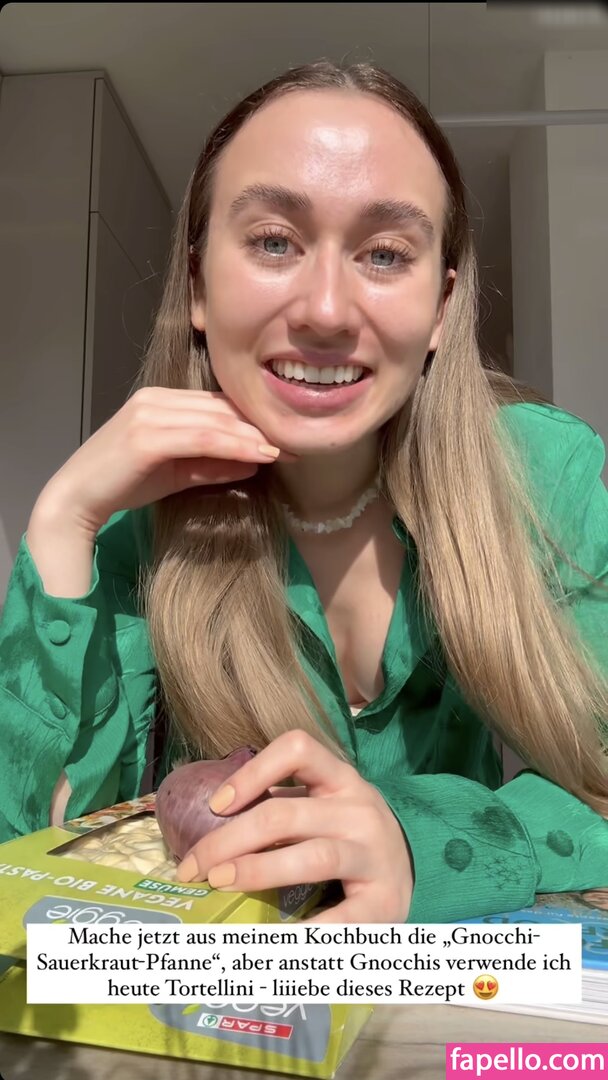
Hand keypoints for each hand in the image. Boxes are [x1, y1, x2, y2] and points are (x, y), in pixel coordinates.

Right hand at [33, 387, 293, 535]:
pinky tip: (261, 456)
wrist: (77, 500)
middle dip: (260, 426)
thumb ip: (213, 464)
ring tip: (285, 451)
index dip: (253, 420)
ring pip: (216, 420)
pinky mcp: (147, 435)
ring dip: (254, 436)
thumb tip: (256, 462)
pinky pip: (204, 437)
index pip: (217, 404)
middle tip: (297, 443)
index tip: (286, 437)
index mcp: (160, 400)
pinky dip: (236, 446)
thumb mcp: (177, 473)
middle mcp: (155, 399)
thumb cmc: (123, 486)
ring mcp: (150, 414)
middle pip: (221, 408)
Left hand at [176, 730, 413, 922]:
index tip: (216, 805)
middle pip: (286, 814)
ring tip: (220, 883)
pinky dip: (305, 931)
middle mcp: (359, 809)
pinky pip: (342, 918)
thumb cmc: (349, 833)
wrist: (414, 866)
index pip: (298, 750)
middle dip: (230, 839)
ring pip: (313, 856)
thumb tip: (212, 821)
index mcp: (340, 779)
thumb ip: (281, 807)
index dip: (253, 772)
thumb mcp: (322, 806)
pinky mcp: (383, 900)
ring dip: (258, 870)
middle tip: (194, 866)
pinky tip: (271, 941)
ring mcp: (374, 853)